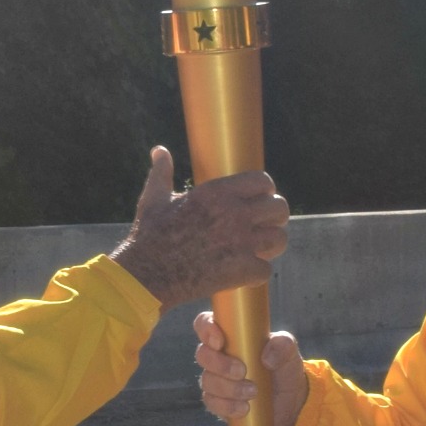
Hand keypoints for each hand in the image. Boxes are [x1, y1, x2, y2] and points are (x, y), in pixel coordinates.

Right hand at [109, 146, 288, 307]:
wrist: (146, 275)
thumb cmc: (149, 236)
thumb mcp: (154, 198)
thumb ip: (163, 172)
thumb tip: (158, 151)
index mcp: (217, 192)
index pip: (263, 181)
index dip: (265, 192)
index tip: (258, 202)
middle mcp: (234, 213)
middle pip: (279, 208)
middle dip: (274, 218)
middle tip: (263, 227)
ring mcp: (241, 242)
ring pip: (279, 239)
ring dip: (271, 246)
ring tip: (259, 251)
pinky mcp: (242, 270)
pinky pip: (266, 270)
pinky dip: (257, 274)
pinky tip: (244, 274)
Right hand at [196, 312, 306, 425]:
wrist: (288, 398)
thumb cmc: (283, 365)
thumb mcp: (289, 350)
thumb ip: (282, 345)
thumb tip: (265, 358)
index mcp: (230, 334)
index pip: (205, 323)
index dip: (206, 329)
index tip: (220, 341)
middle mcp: (218, 354)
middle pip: (203, 354)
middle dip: (220, 364)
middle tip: (243, 371)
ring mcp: (216, 378)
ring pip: (207, 380)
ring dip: (229, 388)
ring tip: (253, 392)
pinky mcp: (218, 400)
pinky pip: (212, 402)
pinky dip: (228, 406)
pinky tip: (245, 408)